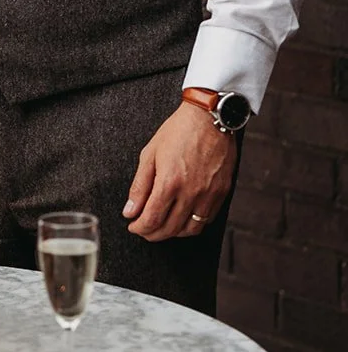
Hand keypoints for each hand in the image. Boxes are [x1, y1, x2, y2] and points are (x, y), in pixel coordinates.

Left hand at [123, 102, 236, 240]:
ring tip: (161, 226)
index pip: (152, 219)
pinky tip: (181, 219)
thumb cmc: (178, 131)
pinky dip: (191, 225)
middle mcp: (191, 193)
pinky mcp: (222, 193)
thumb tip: (130, 211)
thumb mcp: (150, 154)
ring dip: (172, 233)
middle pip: (169, 229)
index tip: (133, 226)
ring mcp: (209, 195)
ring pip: (189, 230)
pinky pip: (206, 220)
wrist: (209, 118)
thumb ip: (139, 186)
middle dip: (152, 234)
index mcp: (170, 182)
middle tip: (143, 229)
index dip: (139, 228)